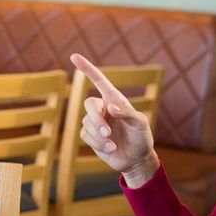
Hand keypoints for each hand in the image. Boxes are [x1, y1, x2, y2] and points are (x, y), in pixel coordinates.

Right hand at [70, 53, 159, 187]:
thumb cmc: (141, 138)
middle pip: (89, 104)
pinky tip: (110, 148)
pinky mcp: (90, 136)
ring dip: (100, 136)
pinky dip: (98, 143)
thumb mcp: (140, 124)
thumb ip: (127, 113)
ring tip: (113, 145)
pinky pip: (85, 135)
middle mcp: (103, 109)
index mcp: (115, 100)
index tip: (74, 56)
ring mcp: (95, 122)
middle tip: (108, 132)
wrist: (136, 159)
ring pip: (86, 123)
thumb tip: (110, 107)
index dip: (87, 69)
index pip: (99, 81)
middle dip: (96, 119)